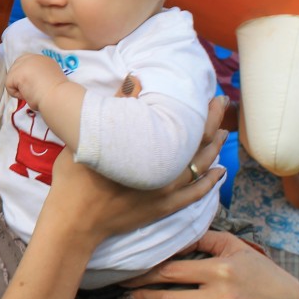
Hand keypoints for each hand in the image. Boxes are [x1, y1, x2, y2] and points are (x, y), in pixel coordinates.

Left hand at [5, 53, 64, 108]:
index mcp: (44, 60)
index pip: (27, 65)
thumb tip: (31, 83)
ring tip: (32, 93)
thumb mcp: (51, 79)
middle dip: (20, 80)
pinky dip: (16, 94)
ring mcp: (24, 63)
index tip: (35, 86)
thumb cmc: (57, 94)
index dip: (27, 76)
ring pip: (12, 77)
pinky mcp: (16, 72)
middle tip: (32, 90)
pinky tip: (27, 95)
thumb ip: (41, 76)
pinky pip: (9, 86)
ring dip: (20, 88)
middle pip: (16, 68)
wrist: (57, 96)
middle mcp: (33, 57)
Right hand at [40, 93, 229, 252]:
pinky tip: (219, 172)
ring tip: (223, 135)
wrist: (75, 220)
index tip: (214, 98)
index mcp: (149, 151)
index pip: (188, 128)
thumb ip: (116, 106)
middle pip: (200, 145)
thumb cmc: (76, 177)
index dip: (205, 112)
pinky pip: (196, 194)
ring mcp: (167, 193)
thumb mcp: (90, 136)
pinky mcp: (163, 209)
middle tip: (221, 106)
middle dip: (214, 125)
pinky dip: (210, 182)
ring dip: (214, 150)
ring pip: (201, 168)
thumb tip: (135, 79)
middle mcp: (165, 172)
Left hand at [120, 231, 298, 298]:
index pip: (169, 272)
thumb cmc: (256, 269)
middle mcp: (222, 297)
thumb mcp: (232, 246)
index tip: (125, 277)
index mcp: (219, 270)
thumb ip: (200, 239)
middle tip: (124, 298)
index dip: (143, 275)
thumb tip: (169, 240)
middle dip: (140, 298)